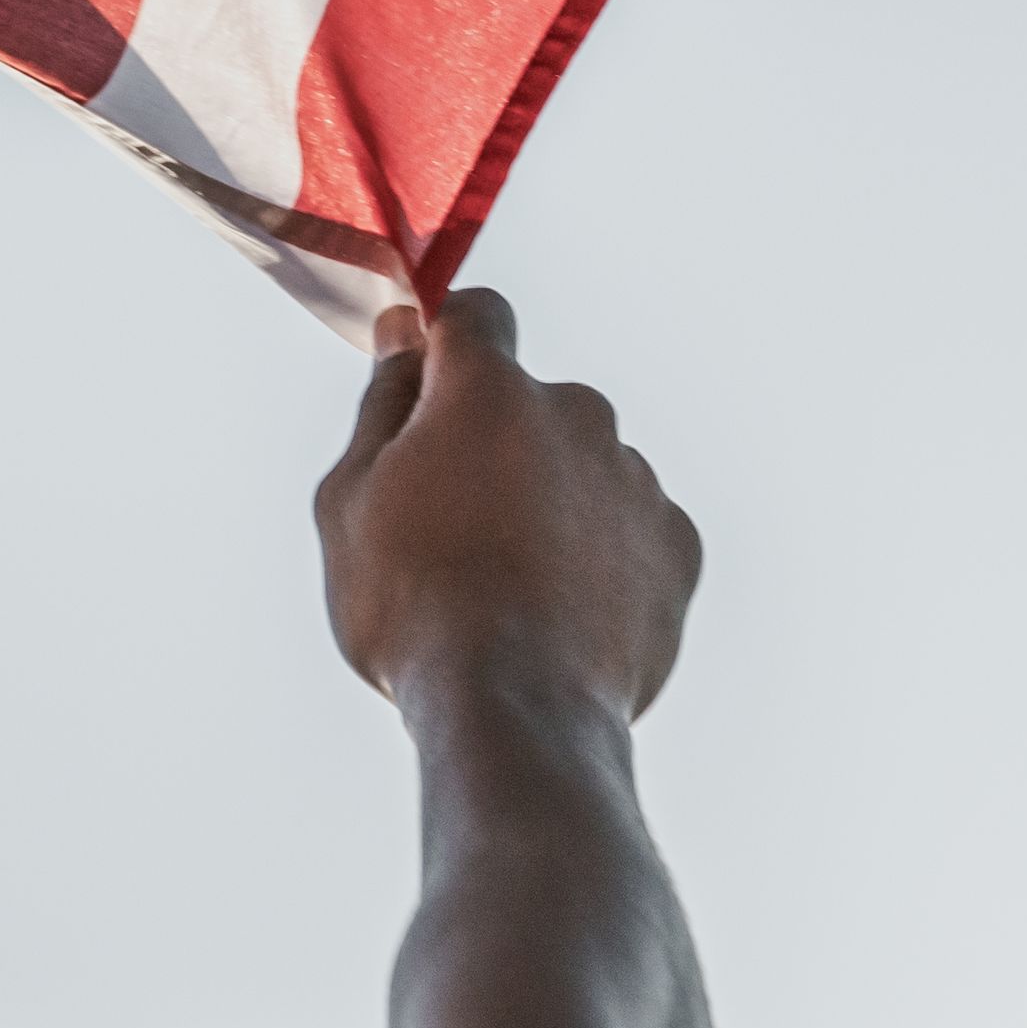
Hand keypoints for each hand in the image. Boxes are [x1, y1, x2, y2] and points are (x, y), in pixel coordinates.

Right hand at [313, 286, 697, 726]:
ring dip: (548, 500)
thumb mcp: (348, 500)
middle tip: (450, 524)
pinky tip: (557, 611)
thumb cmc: (414, 606)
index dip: (443, 343)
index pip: (476, 315)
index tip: (421, 387)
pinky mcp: (678, 549)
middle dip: (493, 442)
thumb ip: (382, 403)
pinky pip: (628, 527)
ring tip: (508, 586)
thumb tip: (404, 336)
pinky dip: (598, 553)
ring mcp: (636, 483)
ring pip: (580, 467)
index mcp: (491, 391)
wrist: (518, 713)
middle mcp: (578, 416)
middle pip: (527, 404)